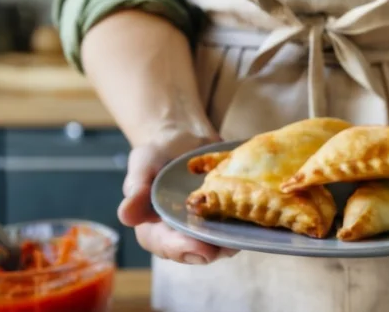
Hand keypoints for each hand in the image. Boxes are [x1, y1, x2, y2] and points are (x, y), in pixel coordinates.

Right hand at [117, 134, 237, 264]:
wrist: (184, 138)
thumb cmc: (157, 154)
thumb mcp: (143, 164)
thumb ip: (136, 188)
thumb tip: (126, 216)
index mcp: (156, 229)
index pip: (168, 246)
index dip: (184, 249)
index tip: (202, 248)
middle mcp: (183, 234)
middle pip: (200, 250)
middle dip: (215, 248)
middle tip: (228, 245)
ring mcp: (209, 227)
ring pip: (225, 241)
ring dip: (237, 237)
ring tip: (247, 229)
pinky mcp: (229, 216)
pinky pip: (242, 225)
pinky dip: (250, 220)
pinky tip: (262, 212)